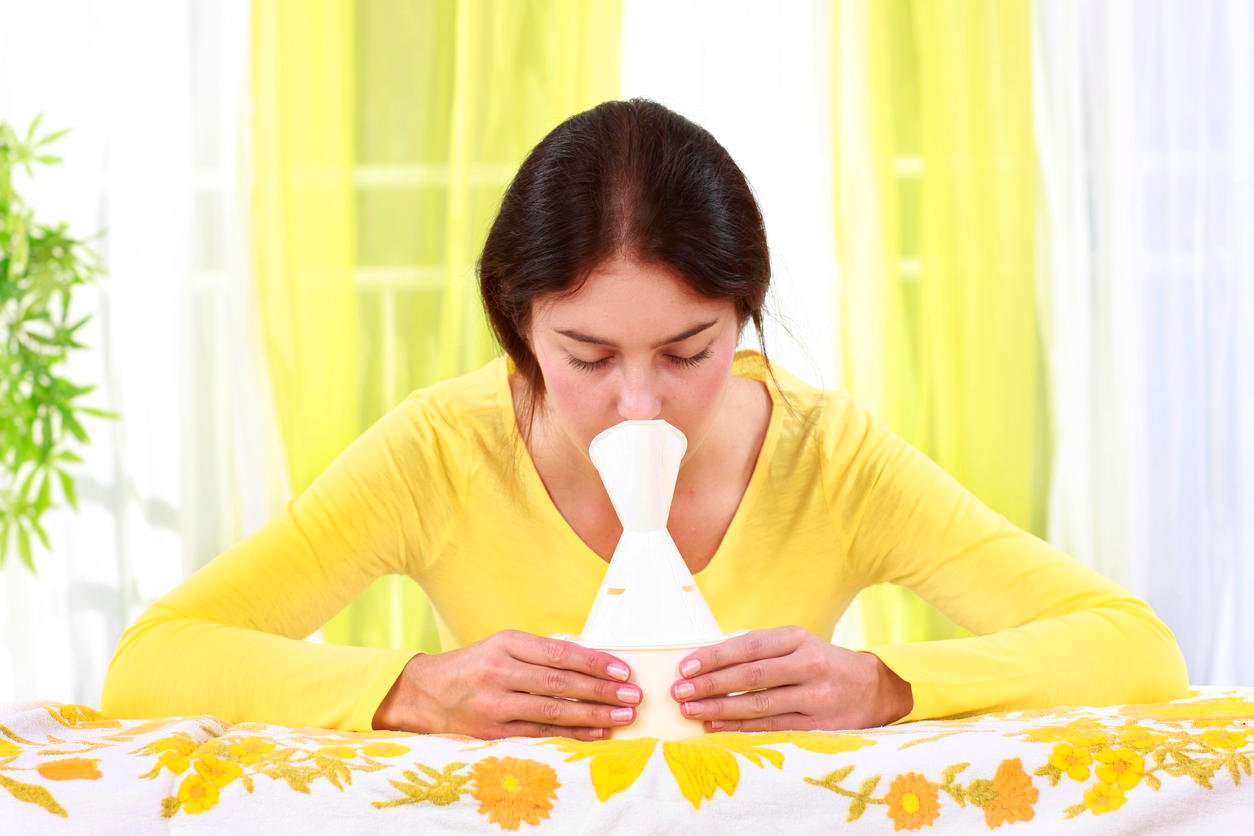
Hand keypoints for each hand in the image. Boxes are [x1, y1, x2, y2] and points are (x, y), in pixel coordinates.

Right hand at [373, 630, 640, 739]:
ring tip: (622, 716)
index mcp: (505, 643)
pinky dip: (572, 734)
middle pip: (561, 683)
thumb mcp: (502, 645)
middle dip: (602, 690)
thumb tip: (589, 656)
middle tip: (632, 696)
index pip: (560, 653)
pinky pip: (539, 734)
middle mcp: (499, 672)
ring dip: (593, 715)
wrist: (423, 693)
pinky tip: (596, 733)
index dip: (595, 662)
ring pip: (553, 711)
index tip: (623, 670)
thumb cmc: (473, 666)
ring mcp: (493, 704)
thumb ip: (541, 651)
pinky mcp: (490, 733)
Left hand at [669, 626, 912, 731]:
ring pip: (759, 705)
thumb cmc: (821, 663)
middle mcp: (808, 664)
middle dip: (710, 685)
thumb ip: (759, 650)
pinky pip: (772, 727)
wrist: (874, 688)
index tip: (685, 667)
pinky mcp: (820, 724)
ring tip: (691, 711)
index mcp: (797, 638)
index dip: (714, 657)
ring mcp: (816, 696)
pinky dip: (741, 728)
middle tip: (679, 692)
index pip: (748, 646)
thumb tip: (707, 660)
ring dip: (720, 709)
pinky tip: (717, 727)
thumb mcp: (796, 645)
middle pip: (751, 676)